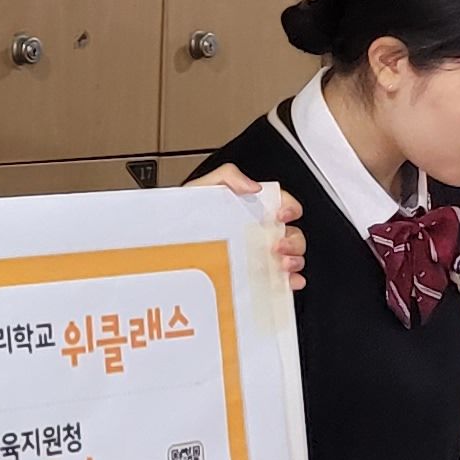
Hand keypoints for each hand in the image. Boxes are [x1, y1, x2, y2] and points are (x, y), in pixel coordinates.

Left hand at [194, 166, 305, 289]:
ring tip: (281, 265)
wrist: (165, 244)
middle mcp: (260, 233)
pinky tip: (286, 283)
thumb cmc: (185, 218)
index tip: (281, 215)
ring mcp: (259, 256)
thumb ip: (228, 176)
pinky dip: (290, 282)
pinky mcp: (254, 277)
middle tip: (277, 246)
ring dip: (294, 260)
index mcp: (252, 210)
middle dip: (293, 240)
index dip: (290, 207)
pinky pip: (280, 280)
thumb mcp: (203, 188)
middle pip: (293, 233)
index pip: (283, 204)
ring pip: (291, 257)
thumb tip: (254, 186)